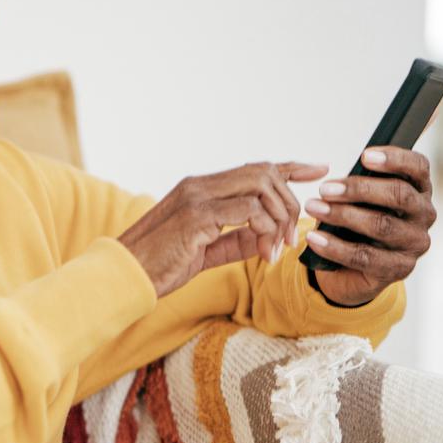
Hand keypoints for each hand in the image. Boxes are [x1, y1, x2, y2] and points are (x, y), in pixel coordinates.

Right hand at [118, 161, 329, 298]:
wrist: (124, 276)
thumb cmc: (159, 266)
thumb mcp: (205, 252)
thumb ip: (236, 240)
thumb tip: (269, 238)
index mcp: (200, 189)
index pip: (254, 167)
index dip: (289, 166)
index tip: (318, 169)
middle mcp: (199, 185)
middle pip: (264, 173)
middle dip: (288, 203)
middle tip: (291, 239)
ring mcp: (197, 197)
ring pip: (260, 188)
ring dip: (279, 221)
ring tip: (277, 251)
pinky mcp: (196, 216)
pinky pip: (248, 212)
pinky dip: (265, 232)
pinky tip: (263, 255)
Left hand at [303, 146, 436, 306]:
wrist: (349, 268)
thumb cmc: (356, 224)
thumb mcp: (357, 200)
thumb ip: (356, 186)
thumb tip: (336, 181)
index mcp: (417, 189)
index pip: (417, 167)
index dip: (395, 159)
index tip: (365, 156)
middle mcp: (423, 214)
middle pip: (399, 195)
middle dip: (359, 189)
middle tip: (326, 188)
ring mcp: (414, 243)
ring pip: (382, 225)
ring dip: (343, 215)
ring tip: (314, 208)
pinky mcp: (399, 268)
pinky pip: (366, 256)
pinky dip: (335, 247)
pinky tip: (314, 239)